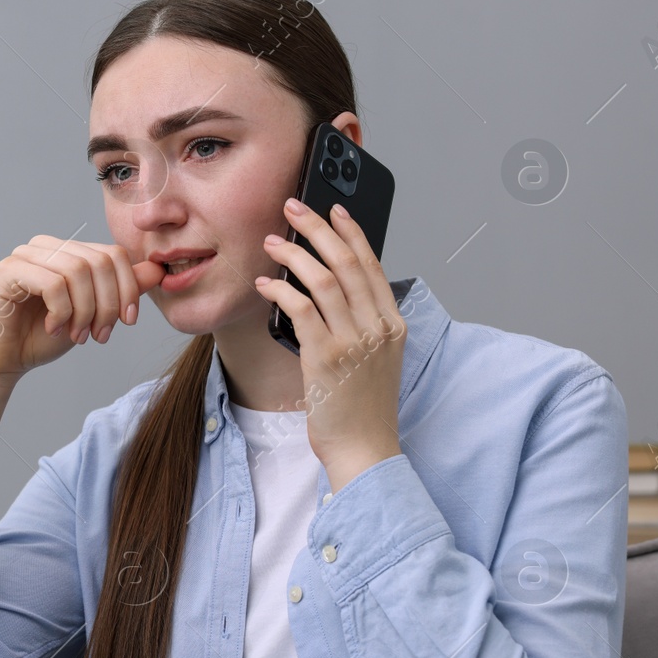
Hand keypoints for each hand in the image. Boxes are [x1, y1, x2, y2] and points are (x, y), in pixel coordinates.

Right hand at [0, 236, 166, 384]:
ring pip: (78, 270)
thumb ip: (120, 290)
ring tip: (78, 335)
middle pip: (99, 261)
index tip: (127, 322)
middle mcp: (47, 246)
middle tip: (101, 335)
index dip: (129, 287)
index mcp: (68, 251)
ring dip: (86, 311)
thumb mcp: (92, 314)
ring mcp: (25, 255)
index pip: (113, 254)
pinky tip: (54, 329)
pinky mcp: (9, 271)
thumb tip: (157, 270)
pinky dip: (62, 312)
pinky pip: (53, 284)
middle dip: (108, 303)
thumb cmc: (43, 337)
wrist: (2, 360)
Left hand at [254, 198, 403, 490]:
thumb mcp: (374, 360)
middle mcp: (378, 328)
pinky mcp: (326, 357)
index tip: (334, 210)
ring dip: (294, 253)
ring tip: (272, 241)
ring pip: (324, 279)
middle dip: (318, 228)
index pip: (373, 266)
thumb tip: (331, 293)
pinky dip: (281, 289)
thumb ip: (360, 325)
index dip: (352, 233)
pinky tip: (265, 284)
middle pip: (347, 262)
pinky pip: (301, 308)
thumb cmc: (361, 409)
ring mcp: (354, 341)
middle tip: (293, 208)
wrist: (364, 450)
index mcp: (392, 325)